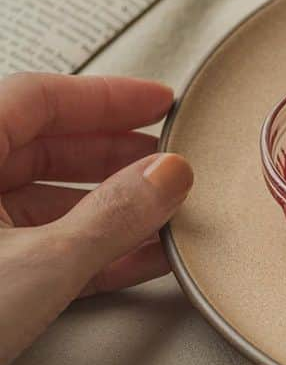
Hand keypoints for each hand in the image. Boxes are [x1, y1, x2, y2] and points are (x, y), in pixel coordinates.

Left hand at [0, 73, 193, 364]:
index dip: (107, 97)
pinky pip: (38, 247)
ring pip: (43, 201)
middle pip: (43, 147)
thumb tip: (166, 176)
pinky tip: (138, 259)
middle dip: (115, 157)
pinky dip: (89, 251)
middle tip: (169, 163)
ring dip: (110, 211)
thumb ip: (113, 215)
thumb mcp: (40, 266)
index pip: (39, 100)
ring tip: (166, 218)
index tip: (160, 103)